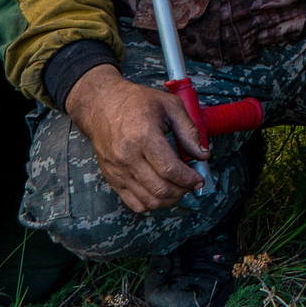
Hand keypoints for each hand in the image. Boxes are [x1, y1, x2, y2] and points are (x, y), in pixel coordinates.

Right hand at [65, 64, 207, 213]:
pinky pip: (135, 204)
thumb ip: (189, 131)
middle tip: (191, 184)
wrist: (102, 105)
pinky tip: (161, 191)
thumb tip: (203, 155)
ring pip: (149, 201)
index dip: (189, 179)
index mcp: (143, 136)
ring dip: (170, 200)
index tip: (199, 179)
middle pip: (160, 189)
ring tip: (179, 188)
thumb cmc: (136, 102)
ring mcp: (118, 170)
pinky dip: (152, 203)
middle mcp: (128, 156)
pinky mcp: (112, 179)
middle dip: (182, 191)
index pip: (169, 169)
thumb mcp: (169, 105)